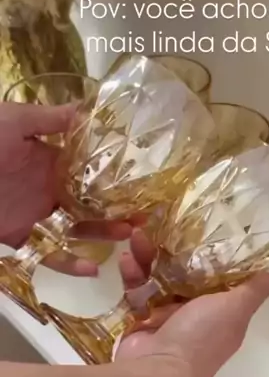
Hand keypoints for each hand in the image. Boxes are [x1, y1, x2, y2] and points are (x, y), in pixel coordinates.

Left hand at [0, 101, 134, 274]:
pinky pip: (49, 255)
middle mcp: (45, 187)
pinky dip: (70, 264)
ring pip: (76, 228)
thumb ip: (49, 118)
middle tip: (148, 214)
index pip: (89, 167)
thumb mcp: (12, 121)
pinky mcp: (19, 239)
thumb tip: (89, 109)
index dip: (116, 173)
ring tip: (129, 234)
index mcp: (47, 158)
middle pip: (90, 200)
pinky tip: (94, 267)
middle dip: (118, 208)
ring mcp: (34, 215)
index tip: (145, 178)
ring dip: (103, 234)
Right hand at [117, 228, 268, 376]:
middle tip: (161, 225)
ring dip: (148, 256)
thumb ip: (252, 290)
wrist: (157, 373)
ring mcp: (167, 317)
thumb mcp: (234, 309)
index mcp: (222, 312)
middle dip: (174, 250)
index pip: (220, 276)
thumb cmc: (200, 337)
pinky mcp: (141, 319)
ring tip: (136, 236)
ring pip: (158, 277)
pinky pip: (137, 290)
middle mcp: (197, 314)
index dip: (212, 252)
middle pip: (186, 273)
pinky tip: (125, 259)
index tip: (204, 226)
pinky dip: (132, 275)